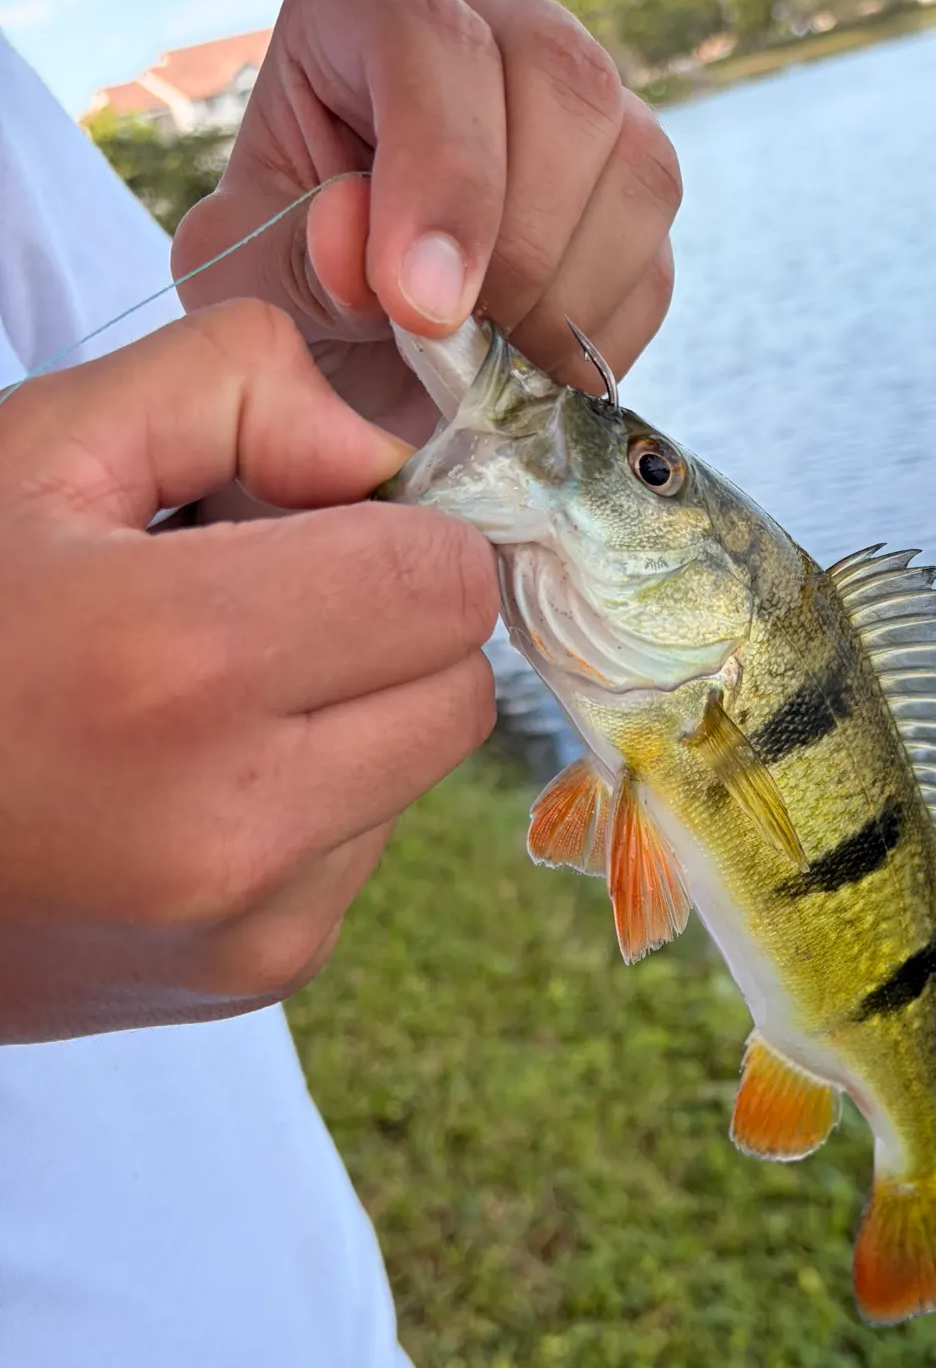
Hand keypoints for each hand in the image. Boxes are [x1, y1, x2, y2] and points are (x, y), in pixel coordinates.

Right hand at [0, 300, 499, 1042]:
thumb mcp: (35, 452)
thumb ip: (234, 390)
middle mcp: (235, 825)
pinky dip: (312, 798)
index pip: (448, 585)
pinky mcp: (250, 977)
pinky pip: (360, 846)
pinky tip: (186, 781)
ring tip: (196, 701)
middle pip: (461, 687)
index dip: (402, 533)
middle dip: (395, 625)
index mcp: (180, 667)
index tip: (322, 524)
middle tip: (267, 602)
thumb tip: (389, 453)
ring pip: (418, 770)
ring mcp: (251, 927)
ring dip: (354, 715)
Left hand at [172, 0, 681, 460]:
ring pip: (637, 169)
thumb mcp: (248, 279)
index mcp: (366, 3)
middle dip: (521, 243)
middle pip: (563, 82)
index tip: (420, 306)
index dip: (441, 172)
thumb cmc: (290, 285)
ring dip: (569, 295)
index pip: (429, 36)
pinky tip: (533, 373)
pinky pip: (655, 265)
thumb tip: (363, 248)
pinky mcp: (632, 202)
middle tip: (463, 347)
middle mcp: (494, 27)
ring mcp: (585, 112)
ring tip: (495, 366)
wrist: (354, 346)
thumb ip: (290, 260)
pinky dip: (598, 339)